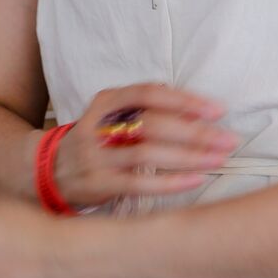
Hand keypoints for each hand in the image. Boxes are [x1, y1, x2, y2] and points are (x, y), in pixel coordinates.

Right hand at [55, 84, 236, 210]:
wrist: (48, 170)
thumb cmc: (99, 138)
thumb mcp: (114, 114)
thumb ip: (147, 107)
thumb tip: (197, 107)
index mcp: (106, 101)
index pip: (148, 93)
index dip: (185, 100)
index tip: (217, 110)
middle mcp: (98, 127)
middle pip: (153, 125)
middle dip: (196, 132)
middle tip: (229, 140)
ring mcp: (96, 156)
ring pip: (148, 154)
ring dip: (189, 157)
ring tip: (219, 159)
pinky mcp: (98, 184)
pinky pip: (139, 184)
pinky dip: (171, 183)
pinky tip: (196, 180)